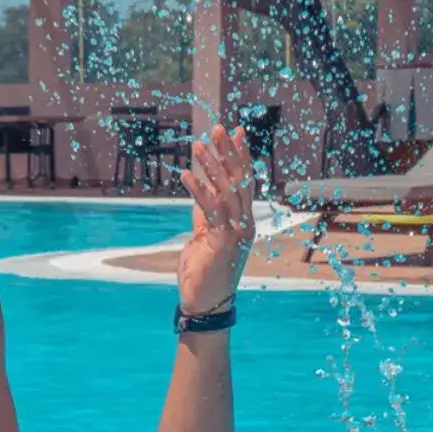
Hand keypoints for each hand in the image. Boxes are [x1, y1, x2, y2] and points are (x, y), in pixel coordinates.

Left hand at [177, 124, 254, 313]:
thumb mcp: (203, 235)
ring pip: (226, 191)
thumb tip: (200, 190)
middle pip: (239, 181)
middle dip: (228, 153)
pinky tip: (187, 174)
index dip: (240, 156)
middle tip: (217, 128)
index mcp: (244, 220)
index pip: (244, 181)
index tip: (234, 132)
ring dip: (212, 166)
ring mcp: (237, 232)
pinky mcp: (222, 242)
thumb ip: (204, 214)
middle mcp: (245, 223)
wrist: (205, 302)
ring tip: (198, 146)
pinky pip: (210, 211)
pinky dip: (199, 190)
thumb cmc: (204, 270)